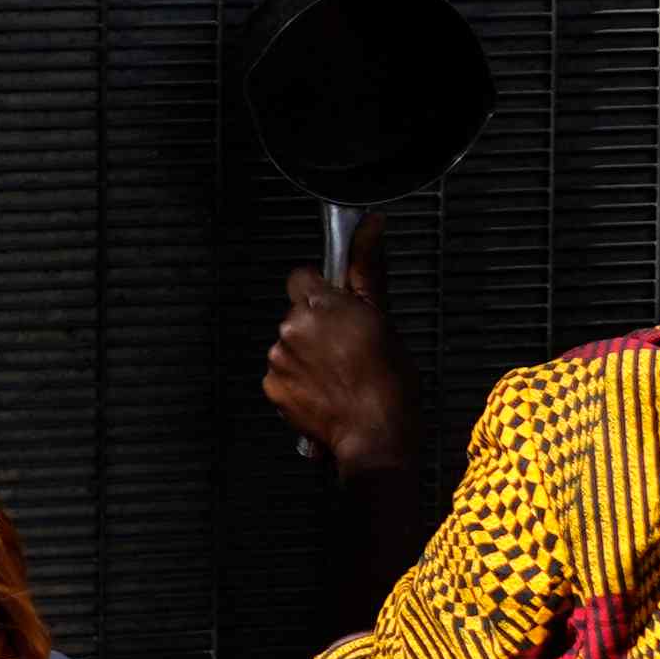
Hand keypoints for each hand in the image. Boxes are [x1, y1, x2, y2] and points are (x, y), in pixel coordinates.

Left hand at [263, 213, 420, 470]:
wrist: (375, 436)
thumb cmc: (388, 382)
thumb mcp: (383, 317)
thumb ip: (366, 266)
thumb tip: (371, 222)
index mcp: (319, 304)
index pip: (301, 277)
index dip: (320, 293)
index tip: (338, 309)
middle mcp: (291, 327)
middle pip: (296, 313)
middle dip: (316, 326)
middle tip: (347, 348)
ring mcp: (278, 358)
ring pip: (288, 344)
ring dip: (306, 354)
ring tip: (338, 375)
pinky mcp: (271, 387)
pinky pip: (281, 374)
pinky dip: (298, 381)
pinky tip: (324, 392)